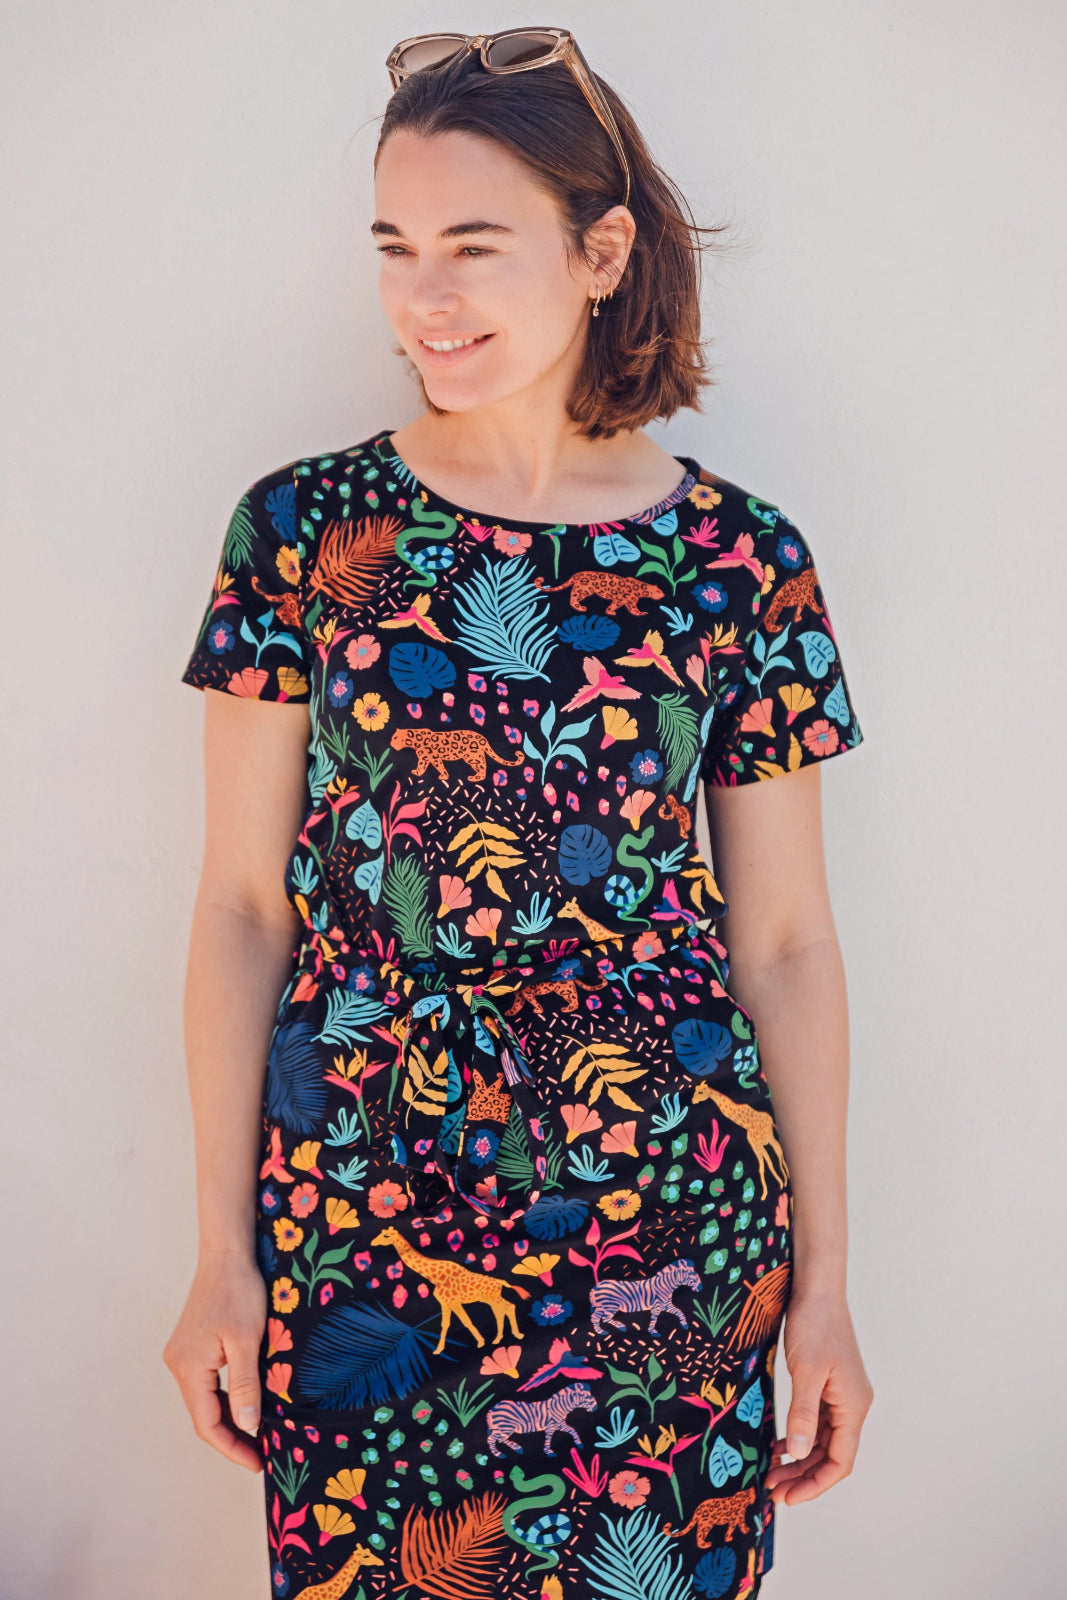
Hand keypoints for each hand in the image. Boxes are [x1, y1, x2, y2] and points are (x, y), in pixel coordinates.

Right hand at [162, 1250, 267, 1473]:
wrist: (227, 1253)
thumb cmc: (239, 1291)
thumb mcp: (248, 1340)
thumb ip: (245, 1385)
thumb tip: (248, 1426)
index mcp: (189, 1368)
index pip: (207, 1424)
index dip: (232, 1447)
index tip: (257, 1462)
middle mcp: (179, 1365)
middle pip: (204, 1416)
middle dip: (232, 1438)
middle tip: (261, 1454)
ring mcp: (183, 1355)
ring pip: (206, 1400)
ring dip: (229, 1419)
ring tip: (258, 1436)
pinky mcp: (192, 1346)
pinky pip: (207, 1383)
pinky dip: (226, 1398)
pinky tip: (246, 1404)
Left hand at [764, 1287, 873, 1504]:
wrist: (817, 1288)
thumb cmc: (814, 1324)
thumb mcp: (805, 1370)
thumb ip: (803, 1413)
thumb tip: (801, 1452)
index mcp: (853, 1406)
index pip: (840, 1461)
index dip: (815, 1484)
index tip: (788, 1498)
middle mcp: (852, 1405)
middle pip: (831, 1455)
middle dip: (803, 1476)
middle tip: (772, 1491)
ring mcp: (842, 1394)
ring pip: (823, 1440)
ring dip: (800, 1459)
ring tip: (772, 1473)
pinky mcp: (829, 1384)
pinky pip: (817, 1421)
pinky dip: (800, 1436)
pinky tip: (781, 1444)